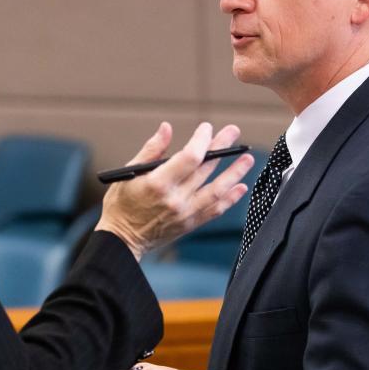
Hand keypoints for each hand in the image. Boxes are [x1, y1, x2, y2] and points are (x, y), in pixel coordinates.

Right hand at [95, 122, 252, 260]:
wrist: (122, 240)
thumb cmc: (121, 205)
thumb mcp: (128, 174)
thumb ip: (151, 150)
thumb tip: (166, 128)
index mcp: (158, 183)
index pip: (190, 157)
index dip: (202, 140)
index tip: (206, 129)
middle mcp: (175, 199)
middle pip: (206, 169)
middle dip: (222, 147)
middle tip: (233, 132)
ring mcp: (185, 213)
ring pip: (217, 190)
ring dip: (235, 173)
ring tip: (247, 158)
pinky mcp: (190, 224)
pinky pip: (215, 210)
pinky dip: (230, 198)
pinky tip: (240, 187)